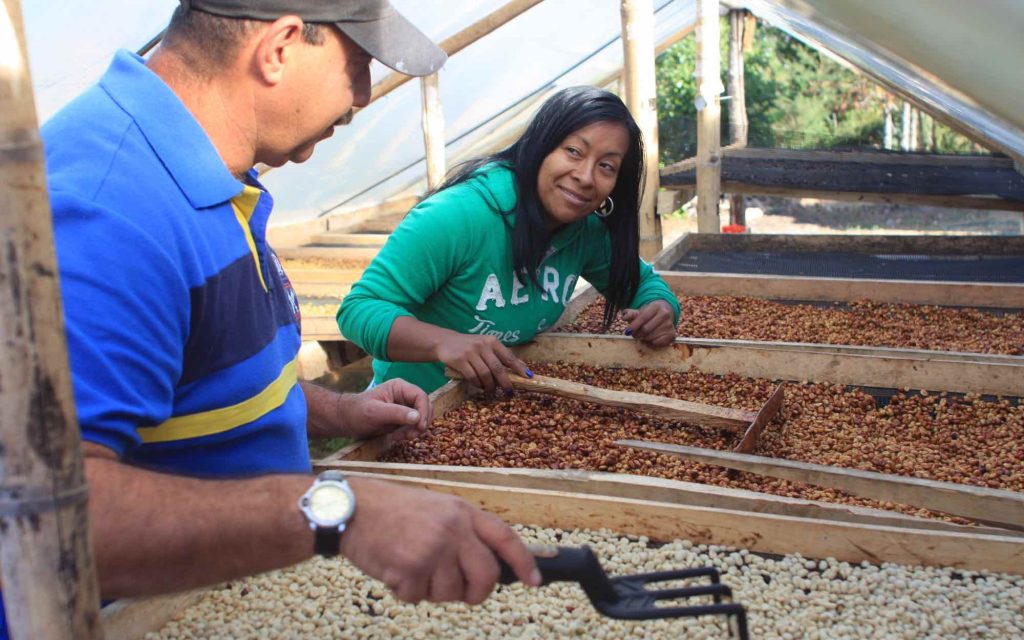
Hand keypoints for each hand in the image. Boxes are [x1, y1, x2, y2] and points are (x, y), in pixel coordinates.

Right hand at [339, 477, 539, 603]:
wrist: (351, 508)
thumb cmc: (391, 511)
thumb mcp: (435, 509)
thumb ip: (461, 532)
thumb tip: (487, 567)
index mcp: (462, 511)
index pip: (504, 537)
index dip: (523, 561)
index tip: (534, 580)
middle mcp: (453, 528)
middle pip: (486, 575)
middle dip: (477, 592)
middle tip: (464, 594)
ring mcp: (434, 548)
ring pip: (451, 592)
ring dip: (432, 590)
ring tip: (411, 566)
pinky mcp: (412, 567)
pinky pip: (419, 598)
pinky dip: (406, 591)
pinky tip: (394, 569)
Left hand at [340, 379, 432, 441]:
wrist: (346, 421)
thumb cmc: (357, 412)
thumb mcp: (376, 413)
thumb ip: (396, 413)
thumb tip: (417, 417)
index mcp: (400, 387)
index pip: (421, 396)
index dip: (423, 411)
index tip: (419, 426)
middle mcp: (405, 395)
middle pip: (425, 408)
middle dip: (420, 423)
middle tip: (410, 436)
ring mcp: (405, 407)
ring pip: (421, 418)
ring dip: (414, 430)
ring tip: (399, 437)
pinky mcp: (402, 419)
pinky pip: (414, 426)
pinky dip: (409, 433)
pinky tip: (396, 437)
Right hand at [435, 332, 530, 393]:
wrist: (445, 342)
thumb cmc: (469, 346)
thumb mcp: (485, 346)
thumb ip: (499, 355)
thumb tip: (520, 369)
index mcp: (492, 341)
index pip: (508, 356)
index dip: (519, 368)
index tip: (528, 377)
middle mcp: (482, 345)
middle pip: (498, 369)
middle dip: (505, 383)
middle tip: (509, 392)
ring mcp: (471, 353)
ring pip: (485, 375)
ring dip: (490, 386)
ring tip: (491, 390)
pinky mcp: (460, 360)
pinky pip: (473, 377)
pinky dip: (478, 384)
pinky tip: (479, 386)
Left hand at [622, 300, 676, 346]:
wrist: (664, 313)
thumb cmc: (649, 313)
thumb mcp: (640, 311)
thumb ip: (631, 314)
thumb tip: (624, 317)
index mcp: (656, 307)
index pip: (642, 318)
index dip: (634, 326)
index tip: (628, 331)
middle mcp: (665, 314)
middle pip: (646, 329)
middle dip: (637, 334)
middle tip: (634, 334)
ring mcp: (669, 325)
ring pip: (650, 337)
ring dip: (644, 338)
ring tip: (643, 335)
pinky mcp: (672, 334)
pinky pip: (657, 342)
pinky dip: (651, 342)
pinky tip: (651, 337)